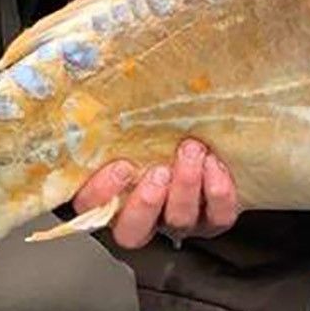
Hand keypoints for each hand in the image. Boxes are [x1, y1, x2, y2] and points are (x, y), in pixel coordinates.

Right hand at [71, 139, 241, 248]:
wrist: (199, 140)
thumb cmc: (154, 133)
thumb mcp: (128, 127)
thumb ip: (113, 122)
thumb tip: (101, 79)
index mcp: (110, 197)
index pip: (91, 208)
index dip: (103, 192)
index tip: (121, 165)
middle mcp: (143, 217)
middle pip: (133, 231)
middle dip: (146, 202)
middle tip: (159, 171)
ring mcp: (178, 221)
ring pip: (178, 220)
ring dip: (186, 185)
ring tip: (191, 151)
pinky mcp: (213, 219)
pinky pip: (218, 216)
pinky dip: (218, 192)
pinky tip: (214, 163)